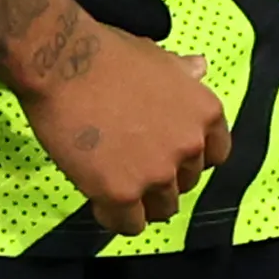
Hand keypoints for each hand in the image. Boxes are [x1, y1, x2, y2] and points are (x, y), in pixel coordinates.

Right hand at [15, 23, 232, 236]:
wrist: (63, 63)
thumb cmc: (105, 54)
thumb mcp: (155, 57)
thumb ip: (181, 74)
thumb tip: (199, 68)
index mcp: (204, 112)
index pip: (215, 155)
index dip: (188, 157)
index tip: (168, 154)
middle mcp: (189, 145)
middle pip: (184, 184)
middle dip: (161, 178)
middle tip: (130, 163)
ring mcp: (158, 172)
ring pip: (161, 209)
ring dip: (140, 201)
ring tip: (113, 181)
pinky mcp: (122, 192)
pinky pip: (129, 224)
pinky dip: (114, 216)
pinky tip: (97, 198)